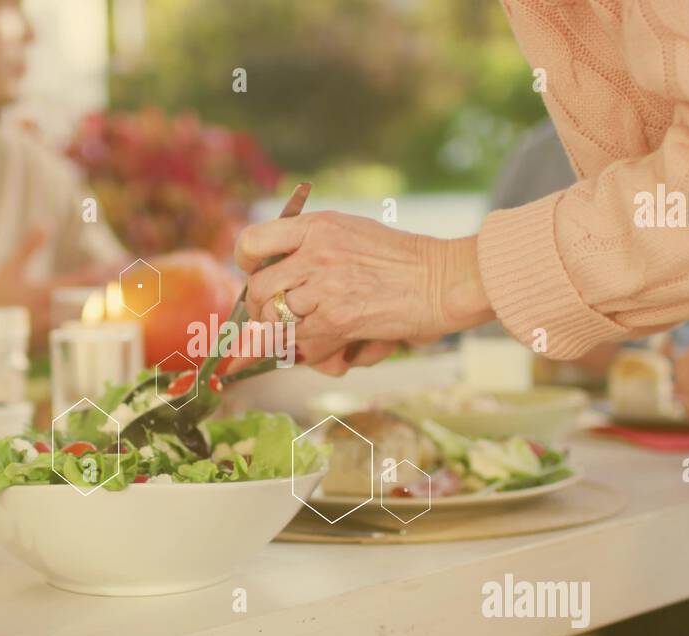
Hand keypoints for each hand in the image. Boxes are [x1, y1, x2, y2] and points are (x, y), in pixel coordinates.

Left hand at [234, 211, 491, 369]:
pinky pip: (304, 346)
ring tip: (308, 338)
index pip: (252, 240)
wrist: (442, 280)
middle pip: (258, 290)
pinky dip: (314, 356)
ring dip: (287, 339)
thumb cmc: (401, 260)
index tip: (254, 273)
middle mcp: (314, 254)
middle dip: (262, 312)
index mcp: (316, 227)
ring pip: (276, 323)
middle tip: (278, 320)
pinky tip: (336, 351)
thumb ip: (312, 246)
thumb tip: (270, 271)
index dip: (247, 263)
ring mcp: (324, 287)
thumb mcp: (352, 232)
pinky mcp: (337, 320)